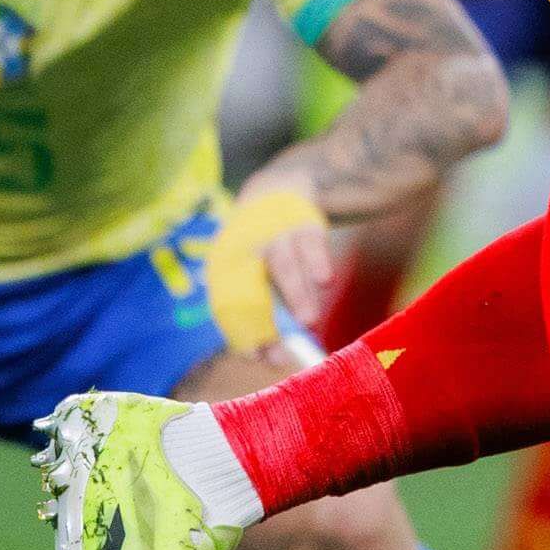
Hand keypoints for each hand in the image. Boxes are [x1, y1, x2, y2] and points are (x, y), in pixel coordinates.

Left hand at [209, 175, 335, 350]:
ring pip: (282, 264)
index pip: (228, 307)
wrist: (274, 189)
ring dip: (295, 293)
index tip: (265, 359)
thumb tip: (276, 360)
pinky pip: (309, 243)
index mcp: (225, 268)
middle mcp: (243, 250)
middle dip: (263, 319)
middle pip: (250, 287)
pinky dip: (316, 261)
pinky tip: (324, 280)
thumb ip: (265, 319)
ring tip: (308, 322)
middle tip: (281, 352)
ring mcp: (273, 233)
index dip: (246, 335)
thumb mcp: (255, 280)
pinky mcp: (301, 221)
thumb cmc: (263, 250)